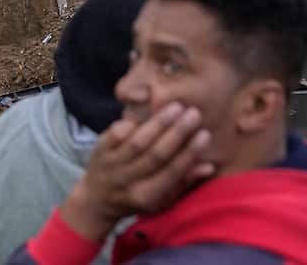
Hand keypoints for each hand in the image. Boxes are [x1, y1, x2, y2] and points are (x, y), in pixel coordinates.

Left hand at [60, 102, 214, 242]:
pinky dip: (131, 123)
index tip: (205, 134)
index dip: (189, 153)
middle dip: (177, 133)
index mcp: (147, 196)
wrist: (96, 200)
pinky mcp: (100, 150)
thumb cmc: (137, 197)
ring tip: (176, 107)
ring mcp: (112, 165)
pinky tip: (146, 111)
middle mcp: (128, 182)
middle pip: (156, 155)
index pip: (172, 173)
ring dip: (158, 123)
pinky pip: (115, 134)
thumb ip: (184, 181)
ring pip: (137, 142)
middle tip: (194, 114)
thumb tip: (209, 166)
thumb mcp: (161, 198)